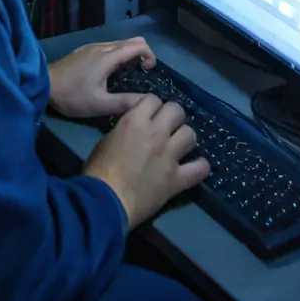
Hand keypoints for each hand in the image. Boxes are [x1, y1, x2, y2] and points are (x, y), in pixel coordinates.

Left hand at [47, 37, 155, 118]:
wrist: (44, 84)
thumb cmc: (72, 95)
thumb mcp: (100, 104)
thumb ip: (125, 102)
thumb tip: (147, 101)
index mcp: (108, 57)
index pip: (138, 45)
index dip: (150, 55)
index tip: (149, 72)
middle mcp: (102, 46)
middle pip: (131, 41)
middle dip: (142, 53)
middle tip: (142, 73)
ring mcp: (92, 47)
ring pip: (119, 43)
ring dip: (130, 55)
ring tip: (129, 76)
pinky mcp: (85, 50)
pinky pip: (109, 47)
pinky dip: (118, 55)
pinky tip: (112, 73)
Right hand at [83, 95, 209, 227]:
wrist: (106, 200)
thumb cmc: (99, 170)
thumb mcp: (108, 139)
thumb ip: (126, 129)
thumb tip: (135, 131)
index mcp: (134, 121)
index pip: (153, 99)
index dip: (153, 106)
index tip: (151, 115)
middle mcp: (155, 132)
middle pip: (177, 110)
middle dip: (173, 117)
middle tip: (168, 128)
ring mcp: (169, 155)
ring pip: (190, 134)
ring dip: (185, 138)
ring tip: (180, 147)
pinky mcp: (177, 179)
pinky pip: (200, 168)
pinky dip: (200, 166)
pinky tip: (195, 167)